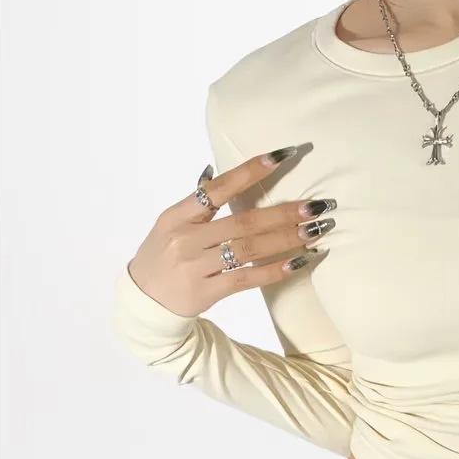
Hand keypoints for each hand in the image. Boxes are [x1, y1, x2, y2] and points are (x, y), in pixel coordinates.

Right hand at [125, 146, 336, 318]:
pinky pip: (246, 279)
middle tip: (315, 206)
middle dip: (283, 213)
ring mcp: (196, 267)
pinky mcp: (206, 292)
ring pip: (248, 249)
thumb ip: (196, 204)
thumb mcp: (170, 225)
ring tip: (315, 231)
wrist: (143, 302)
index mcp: (177, 216)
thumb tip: (214, 172)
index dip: (250, 171)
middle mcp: (186, 239)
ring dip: (285, 239)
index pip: (218, 188)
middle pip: (243, 221)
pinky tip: (298, 263)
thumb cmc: (161, 257)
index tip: (281, 156)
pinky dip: (273, 271)